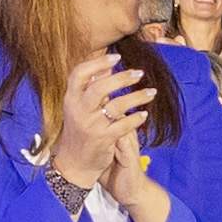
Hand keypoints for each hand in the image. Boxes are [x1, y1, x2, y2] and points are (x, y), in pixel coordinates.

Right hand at [46, 52, 149, 194]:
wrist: (74, 164)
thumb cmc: (79, 132)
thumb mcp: (78, 109)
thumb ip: (90, 90)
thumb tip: (106, 69)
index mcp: (70, 99)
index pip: (79, 73)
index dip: (98, 62)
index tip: (117, 57)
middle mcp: (78, 110)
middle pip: (100, 87)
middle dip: (122, 78)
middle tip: (139, 73)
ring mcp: (90, 125)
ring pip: (116, 105)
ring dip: (136, 97)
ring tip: (151, 92)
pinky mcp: (102, 139)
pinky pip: (123, 125)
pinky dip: (136, 118)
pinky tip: (144, 114)